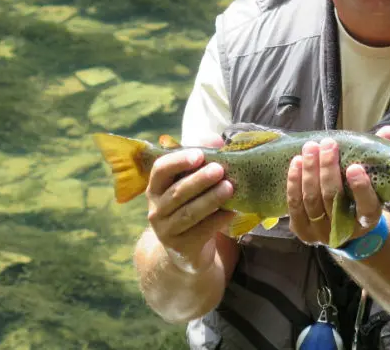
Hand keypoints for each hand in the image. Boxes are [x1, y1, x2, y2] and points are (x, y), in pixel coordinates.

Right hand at [146, 135, 234, 273]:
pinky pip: (202, 231)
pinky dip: (218, 219)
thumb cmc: (189, 206)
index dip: (178, 161)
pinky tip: (233, 211)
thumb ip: (201, 160)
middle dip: (199, 180)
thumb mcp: (190, 183)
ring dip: (210, 199)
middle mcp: (156, 210)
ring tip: (230, 188)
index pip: (160, 170)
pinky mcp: (182, 248)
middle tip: (220, 170)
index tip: (199, 154)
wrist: (185, 251)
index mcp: (156, 188)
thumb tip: (216, 139)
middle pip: (177, 192)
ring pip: (189, 213)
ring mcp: (167, 231)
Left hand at [287, 125, 389, 245]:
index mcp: (369, 218)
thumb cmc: (360, 193)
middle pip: (332, 198)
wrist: (345, 222)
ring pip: (312, 200)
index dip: (360, 188)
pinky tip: (296, 163)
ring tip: (310, 148)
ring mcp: (322, 233)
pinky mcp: (303, 231)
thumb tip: (389, 131)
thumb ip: (380, 154)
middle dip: (328, 169)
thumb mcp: (374, 176)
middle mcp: (346, 230)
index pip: (367, 206)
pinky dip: (294, 182)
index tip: (354, 167)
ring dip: (309, 171)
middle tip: (328, 145)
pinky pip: (295, 206)